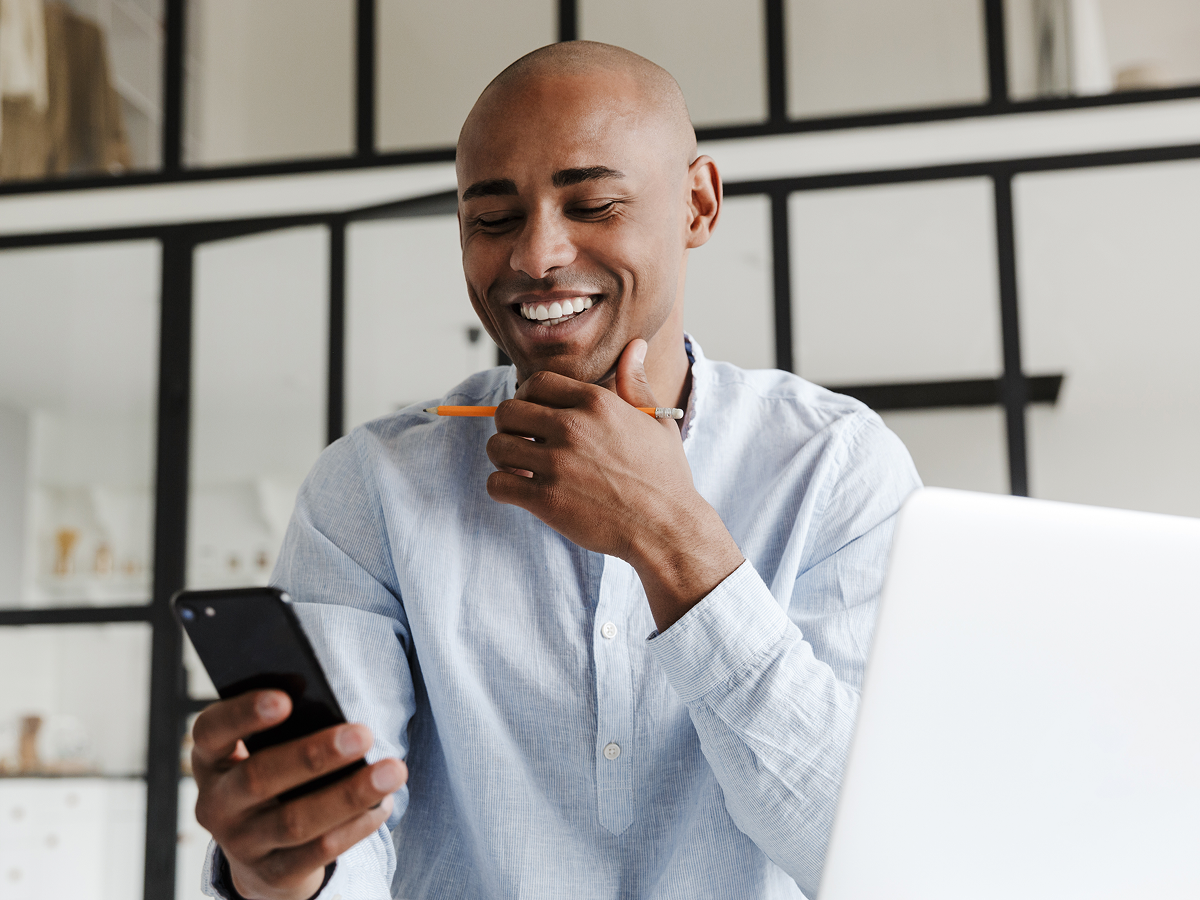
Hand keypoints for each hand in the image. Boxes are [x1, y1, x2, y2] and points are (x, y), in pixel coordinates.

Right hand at [191, 690, 407, 899]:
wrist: (260, 852)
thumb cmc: (273, 775)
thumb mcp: (264, 751)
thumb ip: (286, 730)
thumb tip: (333, 712)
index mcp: (211, 760)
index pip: (212, 731)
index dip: (243, 714)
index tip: (285, 699)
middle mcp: (216, 804)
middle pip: (260, 777)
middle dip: (315, 755)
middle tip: (364, 733)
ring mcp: (241, 844)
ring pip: (296, 821)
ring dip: (349, 794)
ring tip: (393, 770)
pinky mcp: (272, 875)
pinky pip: (318, 852)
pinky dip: (355, 827)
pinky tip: (384, 805)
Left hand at [486, 339, 743, 628]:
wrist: (666, 527)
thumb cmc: (664, 476)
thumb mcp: (656, 421)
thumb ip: (636, 383)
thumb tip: (636, 345)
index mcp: (596, 402)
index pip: (536, 383)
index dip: (527, 396)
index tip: (533, 414)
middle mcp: (573, 427)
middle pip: (507, 411)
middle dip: (510, 427)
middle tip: (523, 442)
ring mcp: (557, 464)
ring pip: (497, 446)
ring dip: (503, 457)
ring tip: (520, 468)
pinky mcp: (547, 499)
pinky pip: (497, 484)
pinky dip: (502, 488)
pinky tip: (520, 491)